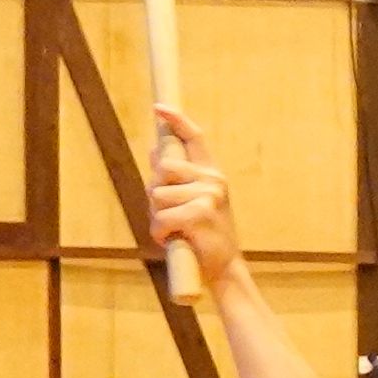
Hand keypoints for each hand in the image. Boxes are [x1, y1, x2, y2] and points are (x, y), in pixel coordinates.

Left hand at [142, 99, 242, 285]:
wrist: (223, 269)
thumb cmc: (204, 237)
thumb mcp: (192, 202)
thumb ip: (176, 179)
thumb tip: (154, 150)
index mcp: (212, 174)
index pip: (194, 138)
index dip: (176, 120)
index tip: (159, 108)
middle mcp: (214, 180)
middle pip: (163, 169)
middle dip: (155, 192)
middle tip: (166, 215)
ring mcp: (209, 195)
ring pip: (158, 195)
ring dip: (157, 217)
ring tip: (173, 231)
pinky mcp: (200, 214)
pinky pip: (161, 218)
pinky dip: (160, 233)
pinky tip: (172, 241)